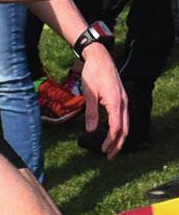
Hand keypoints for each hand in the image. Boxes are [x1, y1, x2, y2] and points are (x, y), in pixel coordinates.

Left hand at [79, 44, 126, 158]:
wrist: (100, 57)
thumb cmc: (93, 73)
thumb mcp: (89, 93)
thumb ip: (91, 112)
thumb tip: (91, 131)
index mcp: (115, 102)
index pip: (116, 128)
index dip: (110, 141)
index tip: (102, 150)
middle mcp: (123, 102)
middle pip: (124, 129)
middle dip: (117, 144)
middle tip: (109, 156)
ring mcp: (124, 100)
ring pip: (125, 124)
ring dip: (119, 137)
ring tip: (111, 148)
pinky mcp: (121, 98)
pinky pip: (123, 117)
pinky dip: (119, 128)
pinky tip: (112, 133)